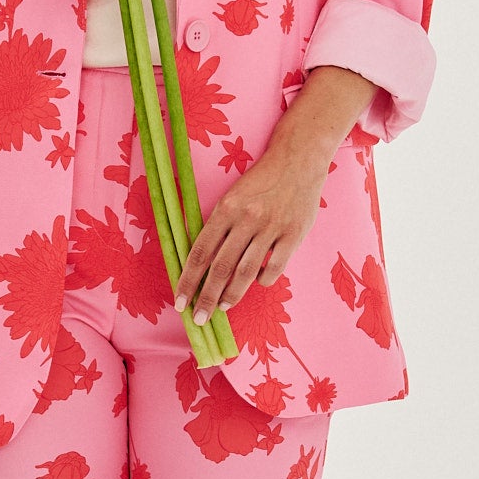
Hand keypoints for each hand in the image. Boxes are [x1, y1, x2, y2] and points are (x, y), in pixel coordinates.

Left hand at [172, 144, 328, 322]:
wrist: (298, 160)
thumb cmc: (260, 181)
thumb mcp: (232, 196)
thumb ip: (220, 227)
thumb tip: (203, 263)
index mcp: (226, 208)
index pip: (200, 252)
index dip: (188, 280)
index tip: (180, 302)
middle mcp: (247, 219)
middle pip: (221, 268)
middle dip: (207, 298)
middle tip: (200, 318)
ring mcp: (271, 227)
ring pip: (246, 272)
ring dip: (232, 294)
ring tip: (223, 307)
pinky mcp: (294, 234)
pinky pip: (275, 267)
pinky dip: (263, 280)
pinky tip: (258, 282)